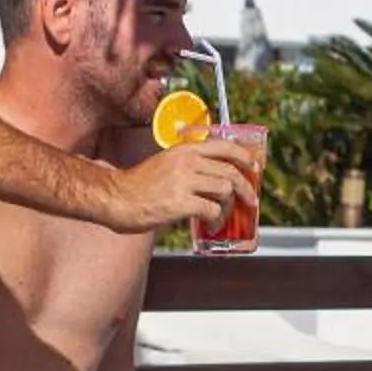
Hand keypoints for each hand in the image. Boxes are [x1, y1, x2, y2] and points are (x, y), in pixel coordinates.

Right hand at [107, 137, 260, 232]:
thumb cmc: (139, 185)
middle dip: (246, 187)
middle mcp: (187, 162)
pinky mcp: (180, 202)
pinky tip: (211, 225)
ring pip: (225, 189)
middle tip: (251, 200)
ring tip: (222, 216)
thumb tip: (217, 176)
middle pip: (231, 170)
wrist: (116, 198)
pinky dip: (216, 220)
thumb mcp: (166, 163)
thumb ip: (190, 165)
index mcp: (185, 150)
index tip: (256, 167)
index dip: (245, 156)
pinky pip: (212, 210)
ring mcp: (184, 181)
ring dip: (229, 206)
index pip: (225, 146)